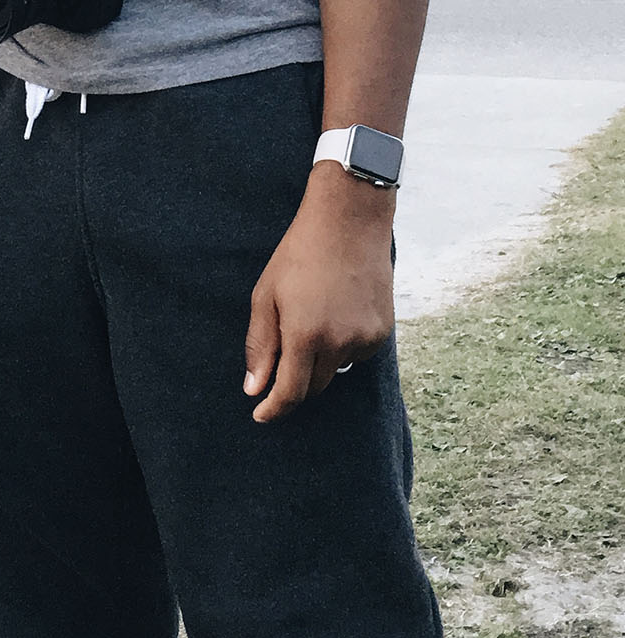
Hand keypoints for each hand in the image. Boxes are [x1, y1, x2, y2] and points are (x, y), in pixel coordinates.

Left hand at [243, 164, 394, 423]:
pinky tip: (337, 311)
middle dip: (296, 383)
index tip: (261, 416)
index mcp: (305, 335)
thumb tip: (254, 389)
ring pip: (337, 369)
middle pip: (315, 386)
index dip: (274, 409)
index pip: (290, 393)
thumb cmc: (299, 254)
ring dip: (321, 360)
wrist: (349, 221)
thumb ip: (260, 345)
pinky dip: (344, 344)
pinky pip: (358, 352)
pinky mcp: (383, 331)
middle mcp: (338, 343)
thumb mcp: (266, 294)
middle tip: (282, 363)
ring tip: (314, 317)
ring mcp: (365, 338)